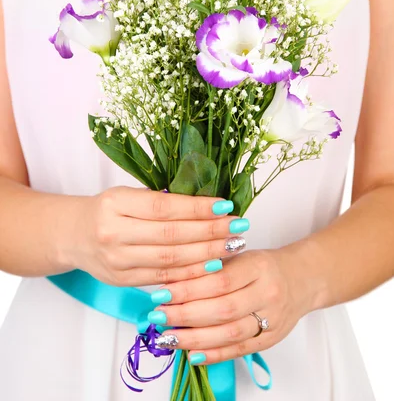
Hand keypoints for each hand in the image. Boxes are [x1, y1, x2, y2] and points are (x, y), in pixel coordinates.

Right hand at [61, 187, 248, 286]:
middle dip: (210, 232)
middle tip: (238, 227)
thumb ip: (161, 201)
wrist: (73, 235)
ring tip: (232, 247)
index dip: (197, 208)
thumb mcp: (127, 194)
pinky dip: (189, 274)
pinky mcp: (122, 281)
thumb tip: (208, 206)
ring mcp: (116, 260)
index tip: (226, 206)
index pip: (164, 207)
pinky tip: (211, 266)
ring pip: (169, 260)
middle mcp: (113, 232)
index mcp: (115, 203)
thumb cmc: (108, 209)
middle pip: (171, 235)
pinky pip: (162, 279)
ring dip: (206, 254)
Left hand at [153, 244, 319, 363]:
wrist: (302, 279)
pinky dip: (214, 354)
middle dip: (185, 315)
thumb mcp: (241, 255)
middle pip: (223, 309)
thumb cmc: (263, 266)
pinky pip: (240, 350)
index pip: (219, 280)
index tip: (161, 293)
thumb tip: (171, 281)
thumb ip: (212, 265)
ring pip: (230, 333)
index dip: (188, 289)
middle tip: (158, 316)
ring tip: (168, 337)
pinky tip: (192, 354)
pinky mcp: (271, 340)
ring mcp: (272, 319)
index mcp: (258, 266)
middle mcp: (268, 293)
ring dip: (195, 339)